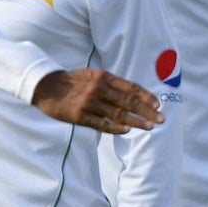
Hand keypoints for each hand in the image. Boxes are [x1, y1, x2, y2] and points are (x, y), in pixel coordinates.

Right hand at [32, 68, 162, 132]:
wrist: (46, 87)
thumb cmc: (73, 82)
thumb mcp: (93, 75)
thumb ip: (112, 83)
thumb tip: (134, 94)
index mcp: (104, 77)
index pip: (130, 87)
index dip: (146, 97)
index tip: (158, 105)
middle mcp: (98, 89)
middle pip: (128, 102)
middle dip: (147, 111)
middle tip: (161, 119)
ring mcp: (89, 103)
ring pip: (118, 114)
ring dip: (136, 121)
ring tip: (149, 127)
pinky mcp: (80, 116)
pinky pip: (101, 124)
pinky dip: (115, 128)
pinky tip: (127, 131)